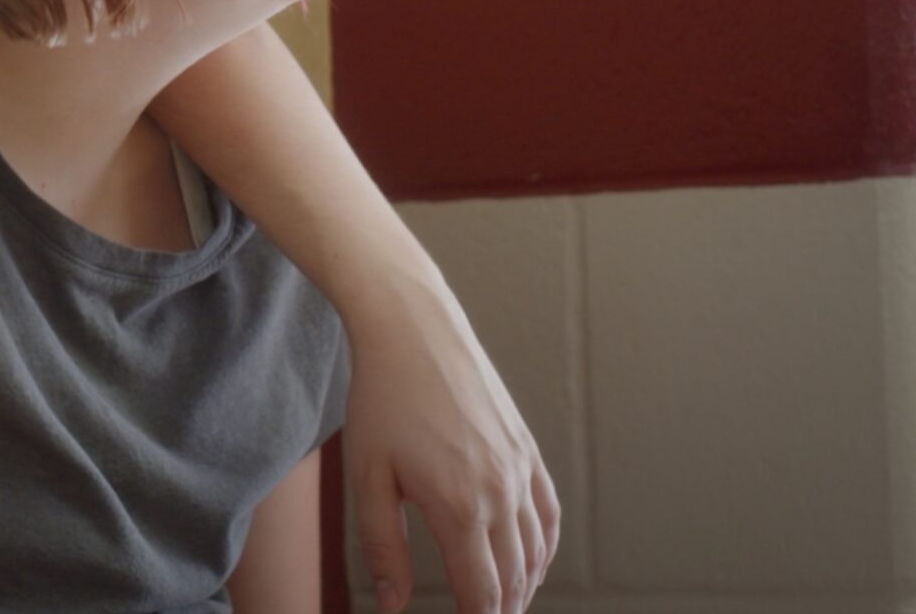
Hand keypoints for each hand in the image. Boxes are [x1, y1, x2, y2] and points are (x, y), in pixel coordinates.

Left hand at [342, 273, 557, 613]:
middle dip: (502, 609)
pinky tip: (532, 560)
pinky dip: (544, 546)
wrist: (413, 330)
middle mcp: (501, 492)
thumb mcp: (368, 478)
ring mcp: (519, 468)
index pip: (482, 593)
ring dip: (525, 584)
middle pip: (514, 578)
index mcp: (460, 506)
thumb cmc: (382, 399)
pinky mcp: (525, 447)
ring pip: (537, 549)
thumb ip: (383, 548)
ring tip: (505, 604)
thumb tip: (394, 605)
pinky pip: (548, 512)